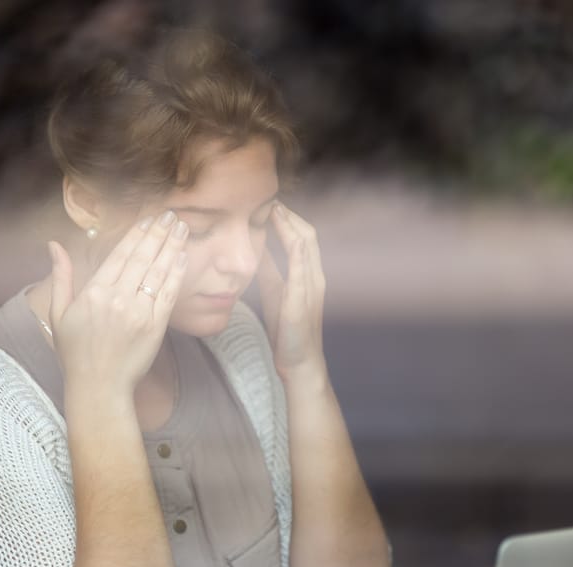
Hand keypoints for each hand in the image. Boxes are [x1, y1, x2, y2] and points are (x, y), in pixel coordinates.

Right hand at [47, 212, 188, 394]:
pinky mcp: (156, 326)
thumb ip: (61, 276)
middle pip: (142, 257)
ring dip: (172, 247)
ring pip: (159, 271)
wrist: (99, 386)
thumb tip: (54, 245)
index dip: (136, 234)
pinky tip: (183, 257)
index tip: (148, 219)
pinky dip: (177, 273)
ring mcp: (140, 312)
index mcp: (94, 292)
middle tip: (170, 215)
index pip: (120, 254)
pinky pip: (169, 294)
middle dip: (158, 233)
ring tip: (181, 228)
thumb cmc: (76, 352)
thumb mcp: (59, 313)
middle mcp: (118, 298)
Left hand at [258, 203, 326, 382]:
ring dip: (291, 222)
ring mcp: (312, 285)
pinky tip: (282, 231)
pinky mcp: (303, 296)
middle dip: (290, 214)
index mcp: (308, 275)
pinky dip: (292, 242)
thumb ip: (269, 270)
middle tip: (270, 198)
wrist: (298, 362)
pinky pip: (301, 262)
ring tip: (273, 206)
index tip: (269, 204)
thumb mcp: (274, 293)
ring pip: (306, 242)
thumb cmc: (287, 331)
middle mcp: (315, 276)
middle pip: (307, 233)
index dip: (288, 219)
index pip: (302, 238)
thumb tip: (257, 248)